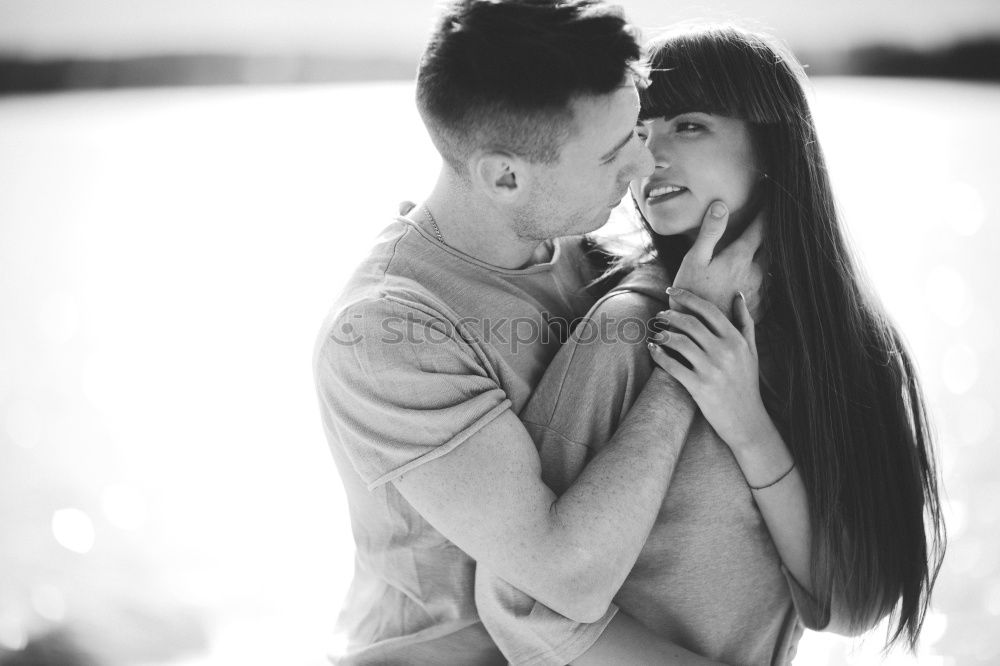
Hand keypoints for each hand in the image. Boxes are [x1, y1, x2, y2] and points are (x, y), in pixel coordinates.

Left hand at [648, 287, 772, 451]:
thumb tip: (738, 295)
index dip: (687, 297)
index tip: (671, 291)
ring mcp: (711, 370)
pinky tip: (652, 349)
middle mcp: (725, 352)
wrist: (747, 421)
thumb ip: (745, 322)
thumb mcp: (752, 351)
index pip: (708, 310)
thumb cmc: (747, 383)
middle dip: (671, 315)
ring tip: (656, 332)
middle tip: (660, 314)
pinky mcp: (699, 387)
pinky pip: (672, 365)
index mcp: (736, 340)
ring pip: (679, 342)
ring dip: (663, 334)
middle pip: (690, 324)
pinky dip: (659, 355)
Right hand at [671, 201, 763, 320]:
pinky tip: (761, 277)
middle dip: (772, 233)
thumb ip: (709, 232)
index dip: (766, 211)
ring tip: (769, 248)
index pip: (761, 227)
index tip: (771, 197)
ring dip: (770, 256)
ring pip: (773, 267)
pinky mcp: (760, 308)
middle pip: (772, 246)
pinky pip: (770, 288)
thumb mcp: (693, 260)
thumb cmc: (690, 294)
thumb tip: (721, 205)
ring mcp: (761, 292)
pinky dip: (767, 278)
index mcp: (740, 258)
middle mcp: (757, 273)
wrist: (697, 333)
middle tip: (773, 222)